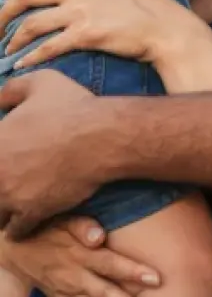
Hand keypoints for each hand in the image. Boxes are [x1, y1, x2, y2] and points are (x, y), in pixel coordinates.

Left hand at [0, 71, 112, 237]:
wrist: (99, 136)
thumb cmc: (71, 106)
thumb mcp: (40, 82)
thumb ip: (11, 89)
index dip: (1, 157)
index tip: (9, 160)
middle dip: (2, 183)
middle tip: (13, 179)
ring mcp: (10, 195)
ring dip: (5, 208)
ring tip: (18, 200)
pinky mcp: (30, 213)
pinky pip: (15, 230)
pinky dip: (20, 225)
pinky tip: (30, 214)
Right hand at [0, 215, 159, 295]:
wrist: (16, 248)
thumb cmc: (47, 227)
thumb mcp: (62, 219)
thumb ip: (82, 226)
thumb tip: (99, 235)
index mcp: (81, 254)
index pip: (112, 265)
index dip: (134, 272)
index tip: (156, 277)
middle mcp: (76, 277)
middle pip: (108, 290)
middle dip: (131, 296)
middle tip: (155, 293)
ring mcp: (67, 291)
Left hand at [1, 0, 205, 68]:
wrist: (168, 29)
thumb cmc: (154, 5)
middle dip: (5, 10)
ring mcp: (83, 9)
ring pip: (33, 21)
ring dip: (14, 38)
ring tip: (8, 49)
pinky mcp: (87, 33)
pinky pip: (49, 45)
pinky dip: (30, 57)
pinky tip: (22, 65)